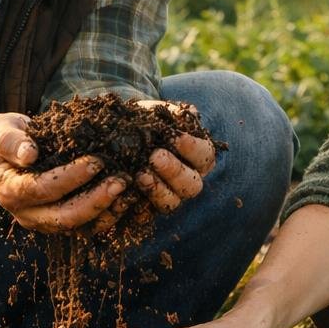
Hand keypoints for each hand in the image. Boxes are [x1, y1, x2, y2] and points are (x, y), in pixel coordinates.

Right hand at [0, 113, 126, 232]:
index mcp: (9, 189)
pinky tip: (127, 200)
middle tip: (121, 181)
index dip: (69, 178)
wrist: (6, 156)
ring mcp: (44, 221)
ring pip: (77, 226)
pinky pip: (86, 227)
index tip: (96, 162)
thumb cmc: (6, 138)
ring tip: (128, 192)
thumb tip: (29, 154)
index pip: (41, 189)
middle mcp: (26, 213)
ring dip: (105, 212)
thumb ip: (8, 140)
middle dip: (94, 201)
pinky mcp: (60, 222)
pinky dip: (108, 217)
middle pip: (63, 216)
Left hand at [95, 101, 215, 230]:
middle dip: (174, 171)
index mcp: (198, 158)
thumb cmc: (148, 121)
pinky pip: (147, 214)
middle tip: (155, 157)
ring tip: (140, 174)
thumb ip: (174, 115)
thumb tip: (190, 114)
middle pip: (191, 185)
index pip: (204, 155)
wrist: (123, 134)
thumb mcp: (160, 113)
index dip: (193, 148)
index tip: (176, 137)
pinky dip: (138, 208)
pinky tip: (128, 196)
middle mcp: (188, 180)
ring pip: (172, 202)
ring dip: (158, 190)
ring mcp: (169, 196)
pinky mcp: (147, 207)